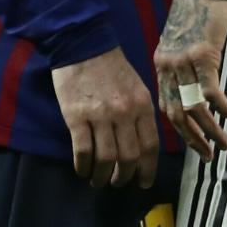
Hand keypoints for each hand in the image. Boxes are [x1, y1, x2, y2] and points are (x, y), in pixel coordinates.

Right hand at [51, 47, 158, 188]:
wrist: (83, 44)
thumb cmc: (111, 66)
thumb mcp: (136, 86)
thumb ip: (141, 113)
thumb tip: (142, 145)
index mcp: (142, 104)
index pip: (150, 146)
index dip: (147, 170)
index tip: (143, 182)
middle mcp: (124, 112)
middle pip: (129, 158)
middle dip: (124, 177)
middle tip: (118, 183)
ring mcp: (100, 115)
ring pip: (106, 160)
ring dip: (102, 177)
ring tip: (98, 180)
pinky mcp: (76, 116)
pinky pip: (82, 151)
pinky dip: (83, 166)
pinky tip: (83, 170)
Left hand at [154, 0, 226, 160]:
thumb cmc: (198, 8)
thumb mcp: (183, 39)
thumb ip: (184, 62)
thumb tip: (196, 84)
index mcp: (161, 64)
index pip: (165, 105)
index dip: (179, 128)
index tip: (194, 143)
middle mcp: (167, 66)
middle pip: (175, 114)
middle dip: (192, 139)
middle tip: (207, 156)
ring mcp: (183, 61)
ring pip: (193, 108)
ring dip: (210, 131)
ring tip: (225, 144)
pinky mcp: (202, 54)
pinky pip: (211, 91)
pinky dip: (223, 109)